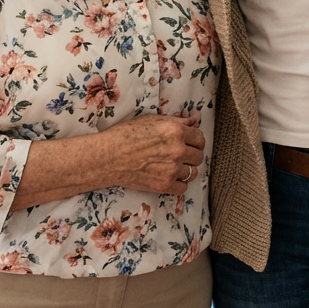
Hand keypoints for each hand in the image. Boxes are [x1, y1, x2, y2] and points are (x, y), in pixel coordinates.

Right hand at [11, 114, 205, 212]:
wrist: (108, 156)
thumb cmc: (127, 134)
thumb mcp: (153, 120)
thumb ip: (176, 121)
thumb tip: (193, 120)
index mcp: (176, 131)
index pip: (200, 137)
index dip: (196, 140)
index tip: (190, 142)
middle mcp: (178, 150)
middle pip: (198, 156)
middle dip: (192, 155)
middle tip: (181, 155)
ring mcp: (172, 169)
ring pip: (193, 172)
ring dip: (186, 169)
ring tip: (174, 166)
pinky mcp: (164, 185)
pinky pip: (183, 188)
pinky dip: (178, 184)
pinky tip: (169, 177)